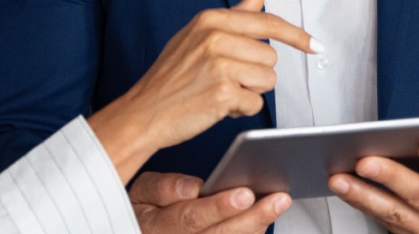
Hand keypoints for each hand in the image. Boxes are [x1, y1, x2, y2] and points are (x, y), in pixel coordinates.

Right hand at [89, 0, 316, 181]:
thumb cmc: (170, 77)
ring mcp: (219, 65)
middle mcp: (215, 37)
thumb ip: (233, 15)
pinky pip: (255, 103)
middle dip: (255, 74)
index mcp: (210, 19)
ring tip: (220, 92)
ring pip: (268, 80)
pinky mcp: (223, 92)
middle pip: (270, 57)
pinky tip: (218, 106)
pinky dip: (241, 109)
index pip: (268, 22)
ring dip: (250, 92)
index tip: (315, 45)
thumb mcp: (196, 36)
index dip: (296, 36)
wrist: (143, 113)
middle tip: (225, 79)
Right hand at [129, 171, 291, 233]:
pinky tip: (267, 216)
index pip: (190, 219)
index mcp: (157, 228)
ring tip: (279, 203)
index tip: (244, 193)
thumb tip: (191, 188)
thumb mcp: (139, 193)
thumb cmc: (145, 210)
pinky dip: (253, 232)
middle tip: (278, 198)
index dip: (218, 207)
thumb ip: (161, 188)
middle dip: (252, 217)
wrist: (144, 233)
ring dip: (258, 225)